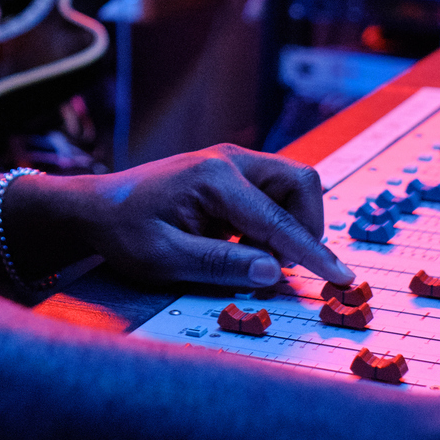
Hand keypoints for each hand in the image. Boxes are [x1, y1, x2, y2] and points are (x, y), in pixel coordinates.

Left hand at [51, 144, 353, 289]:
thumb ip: (221, 264)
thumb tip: (275, 273)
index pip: (279, 220)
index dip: (313, 254)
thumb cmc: (124, 232)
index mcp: (214, 177)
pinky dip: (274, 220)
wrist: (97, 207)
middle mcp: (230, 159)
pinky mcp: (231, 172)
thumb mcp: (164, 258)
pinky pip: (273, 193)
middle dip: (307, 227)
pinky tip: (242, 244)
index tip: (342, 280)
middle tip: (285, 268)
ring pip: (292, 186)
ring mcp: (232, 161)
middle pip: (301, 184)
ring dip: (291, 224)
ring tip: (257, 257)